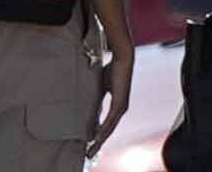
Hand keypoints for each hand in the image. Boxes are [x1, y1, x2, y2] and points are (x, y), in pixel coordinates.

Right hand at [91, 37, 131, 152]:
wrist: (122, 59)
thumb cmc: (112, 70)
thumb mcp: (101, 87)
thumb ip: (97, 98)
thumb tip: (89, 108)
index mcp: (117, 106)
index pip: (107, 124)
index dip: (99, 135)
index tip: (91, 144)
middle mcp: (120, 109)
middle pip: (109, 130)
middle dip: (99, 142)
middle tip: (90, 153)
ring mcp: (121, 107)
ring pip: (110, 128)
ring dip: (101, 139)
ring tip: (92, 148)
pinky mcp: (120, 103)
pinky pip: (110, 120)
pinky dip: (103, 129)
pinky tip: (97, 136)